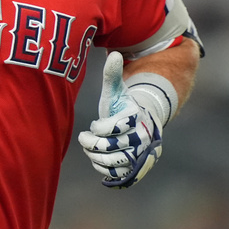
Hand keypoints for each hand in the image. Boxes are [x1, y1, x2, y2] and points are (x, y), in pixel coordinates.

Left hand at [78, 52, 168, 188]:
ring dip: (96, 157)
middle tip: (85, 138)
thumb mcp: (116, 91)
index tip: (94, 126)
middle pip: (111, 147)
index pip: (114, 127)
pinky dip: (104, 170)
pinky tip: (98, 160)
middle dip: (92, 144)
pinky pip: (119, 175)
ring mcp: (141, 154)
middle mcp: (142, 137)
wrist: (141, 125)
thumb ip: (112, 75)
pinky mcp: (137, 168)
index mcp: (136, 117)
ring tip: (90, 149)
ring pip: (114, 162)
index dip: (98, 128)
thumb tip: (113, 54)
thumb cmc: (122, 107)